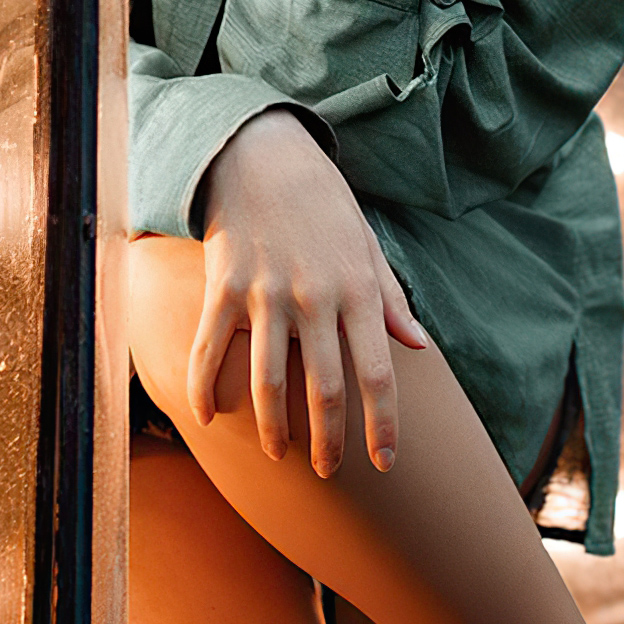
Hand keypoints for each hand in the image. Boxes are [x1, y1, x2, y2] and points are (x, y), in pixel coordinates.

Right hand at [183, 111, 432, 474]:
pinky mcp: (224, 285)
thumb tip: (418, 345)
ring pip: (270, 380)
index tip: (385, 461)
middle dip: (329, 440)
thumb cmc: (322, 200)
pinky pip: (212, 348)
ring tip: (278, 453)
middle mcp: (316, 297)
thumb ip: (390, 299)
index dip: (382, 425)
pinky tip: (207, 418)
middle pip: (324, 388)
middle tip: (328, 471)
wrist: (263, 151)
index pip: (378, 373)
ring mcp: (267, 293)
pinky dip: (205, 387)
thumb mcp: (367, 244)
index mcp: (357, 290)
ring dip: (274, 427)